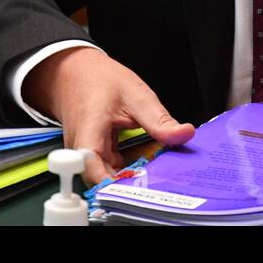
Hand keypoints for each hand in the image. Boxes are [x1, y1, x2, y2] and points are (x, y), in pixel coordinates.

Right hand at [23, 46, 194, 186]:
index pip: (93, 169)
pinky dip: (123, 171)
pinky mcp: (91, 155)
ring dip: (126, 180)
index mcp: (89, 132)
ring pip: (104, 178)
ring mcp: (84, 154)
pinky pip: (106, 170)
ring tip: (153, 179)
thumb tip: (185, 134)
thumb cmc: (101, 80)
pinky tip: (142, 168)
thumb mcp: (136, 95)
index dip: (113, 186)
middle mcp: (81, 149)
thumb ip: (159, 120)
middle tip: (155, 186)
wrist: (76, 72)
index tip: (138, 191)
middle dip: (126, 187)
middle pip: (100, 181)